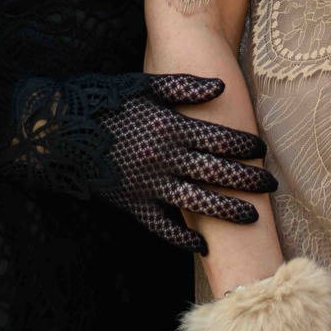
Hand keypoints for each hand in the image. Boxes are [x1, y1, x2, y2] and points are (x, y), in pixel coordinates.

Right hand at [98, 74, 276, 250]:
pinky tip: (202, 245)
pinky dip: (182, 238)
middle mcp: (164, 158)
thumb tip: (221, 86)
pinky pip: (162, 226)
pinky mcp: (131, 204)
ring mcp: (148, 185)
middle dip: (247, 179)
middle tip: (271, 185)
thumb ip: (184, 86)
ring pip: (197, 202)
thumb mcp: (143, 85)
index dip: (244, 145)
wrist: (59, 131)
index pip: (219, 138)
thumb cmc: (104, 101)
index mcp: (169, 127)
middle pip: (216, 172)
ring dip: (227, 210)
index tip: (261, 149)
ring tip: (252, 217)